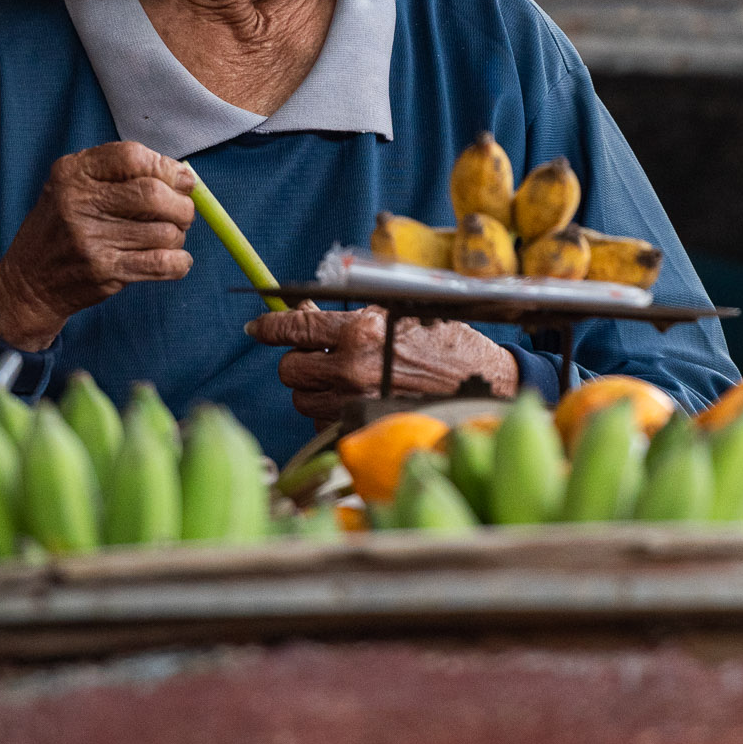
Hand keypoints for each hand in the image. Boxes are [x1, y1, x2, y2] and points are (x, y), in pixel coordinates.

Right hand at [0, 143, 197, 348]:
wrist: (29, 282)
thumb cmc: (62, 228)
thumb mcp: (73, 187)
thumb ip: (120, 174)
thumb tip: (184, 177)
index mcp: (72, 173)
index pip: (132, 156)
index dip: (166, 167)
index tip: (181, 180)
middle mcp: (78, 202)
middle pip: (154, 194)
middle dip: (181, 205)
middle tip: (183, 213)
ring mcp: (90, 239)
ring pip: (164, 231)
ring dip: (178, 235)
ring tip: (167, 238)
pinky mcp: (104, 271)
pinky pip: (162, 263)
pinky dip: (180, 261)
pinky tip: (175, 260)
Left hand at [245, 303, 520, 424]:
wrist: (485, 382)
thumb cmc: (444, 341)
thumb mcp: (396, 313)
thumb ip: (346, 316)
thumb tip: (301, 314)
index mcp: (359, 332)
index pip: (294, 329)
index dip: (268, 326)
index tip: (257, 327)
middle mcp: (353, 370)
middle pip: (289, 370)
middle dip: (298, 361)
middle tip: (318, 355)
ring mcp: (357, 405)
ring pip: (302, 401)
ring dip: (312, 389)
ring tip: (341, 379)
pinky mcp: (364, 430)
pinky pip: (323, 424)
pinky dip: (329, 412)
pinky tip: (354, 400)